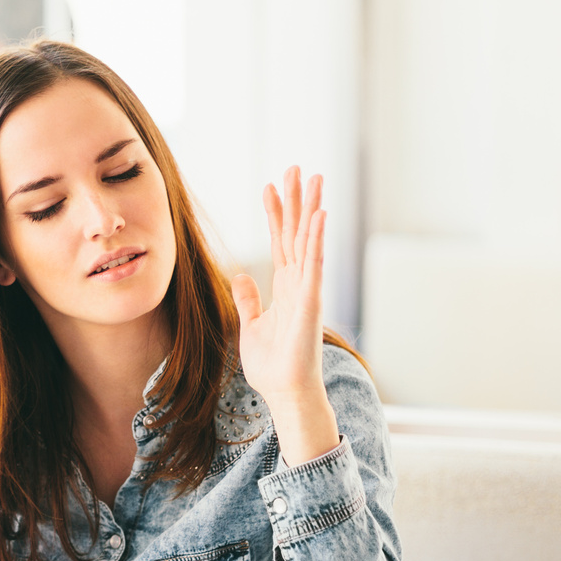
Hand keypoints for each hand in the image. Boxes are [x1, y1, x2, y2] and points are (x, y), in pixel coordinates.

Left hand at [230, 166, 338, 464]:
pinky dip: (315, 240)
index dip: (276, 214)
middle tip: (296, 168)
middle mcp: (298, 283)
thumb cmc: (272, 366)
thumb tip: (241, 277)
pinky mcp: (310, 302)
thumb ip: (248, 300)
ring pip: (307, 241)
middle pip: (296, 233)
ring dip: (310, 209)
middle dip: (296, 200)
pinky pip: (313, 265)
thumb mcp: (250, 326)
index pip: (280, 242)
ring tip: (313, 177)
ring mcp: (307, 290)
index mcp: (285, 287)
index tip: (271, 186)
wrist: (285, 393)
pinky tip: (318, 216)